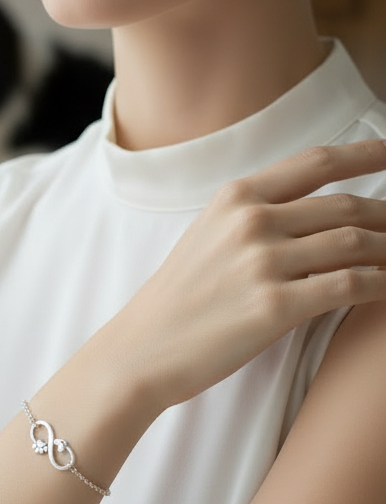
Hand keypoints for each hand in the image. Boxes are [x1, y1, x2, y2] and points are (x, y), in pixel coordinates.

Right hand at [118, 139, 385, 408]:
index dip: (367, 154)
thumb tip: (314, 214)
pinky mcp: (274, 306)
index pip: (317, 162)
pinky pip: (349, 286)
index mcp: (236, 197)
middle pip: (347, 205)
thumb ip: (256, 216)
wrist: (141, 349)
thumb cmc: (178, 301)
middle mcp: (252, 221)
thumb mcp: (208, 237)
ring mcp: (262, 262)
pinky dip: (381, 286)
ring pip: (355, 243)